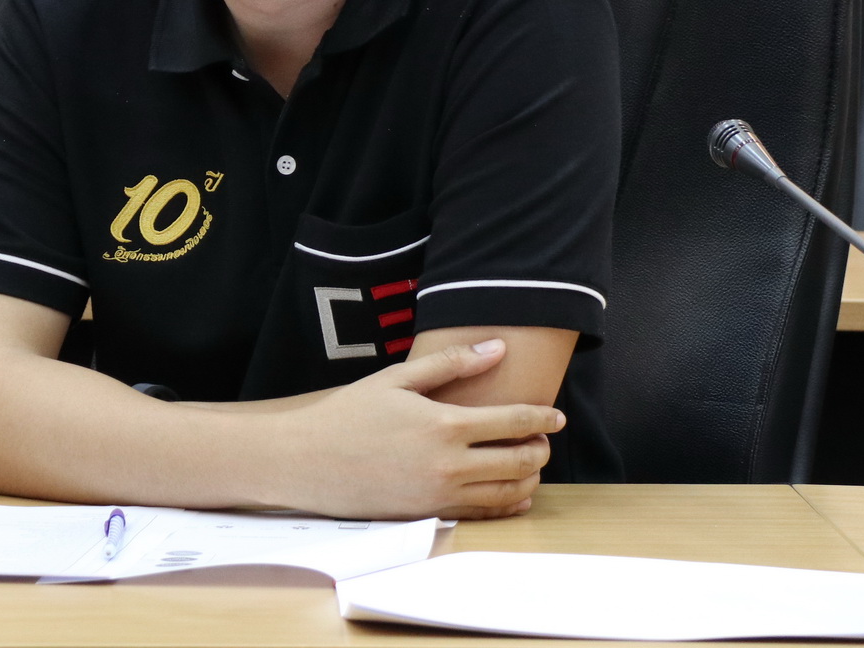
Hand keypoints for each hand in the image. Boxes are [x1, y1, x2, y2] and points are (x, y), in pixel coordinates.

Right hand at [269, 338, 564, 519]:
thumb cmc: (349, 413)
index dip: (542, 418)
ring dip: (528, 479)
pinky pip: (481, 515)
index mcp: (444, 425)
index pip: (513, 422)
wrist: (306, 460)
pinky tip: (512, 494)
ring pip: (506, 493)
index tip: (557, 416)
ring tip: (531, 464)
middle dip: (540, 450)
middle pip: (518, 461)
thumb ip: (451, 363)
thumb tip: (497, 348)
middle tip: (544, 439)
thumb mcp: (397, 378)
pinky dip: (506, 506)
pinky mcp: (427, 515)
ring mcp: (439, 495)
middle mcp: (448, 465)